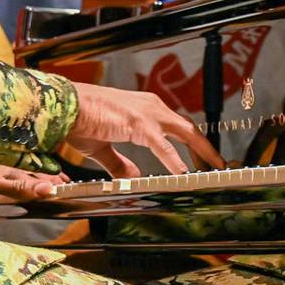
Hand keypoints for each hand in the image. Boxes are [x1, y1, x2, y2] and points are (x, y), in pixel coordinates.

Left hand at [0, 157, 67, 202]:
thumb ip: (17, 187)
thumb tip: (48, 189)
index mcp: (5, 170)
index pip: (35, 177)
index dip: (51, 182)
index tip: (69, 186)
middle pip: (27, 177)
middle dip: (45, 181)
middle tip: (63, 185)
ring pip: (15, 181)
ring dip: (30, 185)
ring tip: (43, 188)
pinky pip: (2, 188)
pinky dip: (12, 190)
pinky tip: (7, 195)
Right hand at [66, 82, 225, 177]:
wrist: (64, 107)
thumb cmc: (79, 121)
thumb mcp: (103, 148)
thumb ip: (120, 163)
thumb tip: (134, 177)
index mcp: (144, 110)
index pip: (176, 128)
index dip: (191, 145)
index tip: (202, 160)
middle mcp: (151, 107)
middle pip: (188, 129)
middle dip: (205, 148)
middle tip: (219, 164)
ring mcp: (148, 114)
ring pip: (185, 133)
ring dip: (200, 152)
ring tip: (213, 169)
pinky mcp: (139, 124)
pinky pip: (164, 146)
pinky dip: (176, 161)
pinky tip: (184, 174)